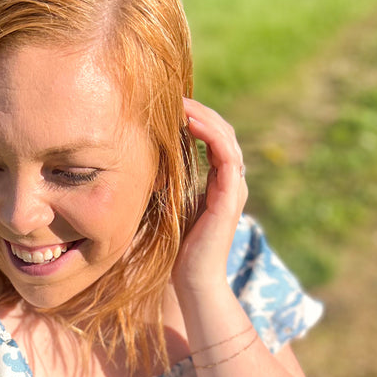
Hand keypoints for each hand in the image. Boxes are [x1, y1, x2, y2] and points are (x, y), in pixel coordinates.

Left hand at [174, 97, 247, 300]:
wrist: (193, 281)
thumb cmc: (177, 250)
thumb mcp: (169, 206)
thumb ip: (168, 184)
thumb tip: (142, 162)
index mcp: (219, 183)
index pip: (213, 138)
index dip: (195, 118)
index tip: (169, 106)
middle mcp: (231, 182)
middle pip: (222, 131)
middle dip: (199, 111)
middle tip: (173, 96)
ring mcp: (234, 188)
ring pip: (226, 137)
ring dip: (204, 116)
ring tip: (180, 103)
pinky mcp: (231, 197)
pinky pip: (227, 155)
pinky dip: (211, 134)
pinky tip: (189, 123)